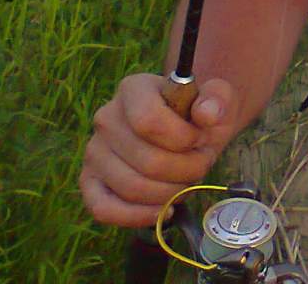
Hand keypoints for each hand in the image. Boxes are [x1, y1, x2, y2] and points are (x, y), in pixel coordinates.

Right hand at [79, 73, 239, 227]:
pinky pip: (104, 209)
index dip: (183, 139)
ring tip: (186, 181)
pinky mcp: (90, 181)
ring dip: (170, 193)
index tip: (201, 139)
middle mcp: (106, 118)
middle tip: (201, 164)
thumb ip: (217, 99)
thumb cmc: (199, 114)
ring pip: (131, 188)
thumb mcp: (217, 98)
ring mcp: (95, 152)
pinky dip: (138, 216)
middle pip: (146, 161)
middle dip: (186, 170)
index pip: (149, 122)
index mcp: (133, 89)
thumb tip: (208, 113)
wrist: (187, 129)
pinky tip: (164, 210)